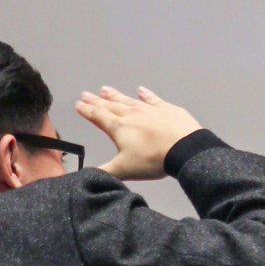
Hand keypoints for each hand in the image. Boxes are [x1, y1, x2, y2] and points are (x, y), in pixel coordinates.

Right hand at [75, 86, 201, 180]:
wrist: (185, 149)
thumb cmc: (153, 160)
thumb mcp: (124, 170)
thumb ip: (104, 172)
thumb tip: (85, 176)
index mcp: (119, 128)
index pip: (99, 117)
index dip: (87, 111)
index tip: (79, 104)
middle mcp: (132, 115)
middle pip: (111, 106)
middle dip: (97, 101)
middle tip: (87, 94)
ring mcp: (150, 110)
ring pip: (129, 100)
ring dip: (116, 95)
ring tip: (105, 89)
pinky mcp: (167, 109)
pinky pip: (153, 99)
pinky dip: (146, 94)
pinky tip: (141, 90)